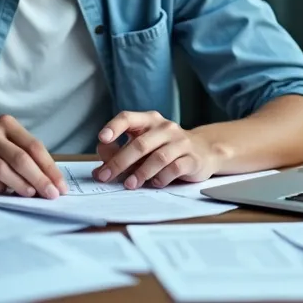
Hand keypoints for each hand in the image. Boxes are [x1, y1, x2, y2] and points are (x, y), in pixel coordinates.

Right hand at [0, 114, 67, 197]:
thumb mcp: (3, 140)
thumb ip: (23, 153)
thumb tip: (50, 179)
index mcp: (6, 124)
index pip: (34, 146)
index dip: (50, 168)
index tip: (61, 185)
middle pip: (21, 159)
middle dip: (40, 179)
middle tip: (51, 195)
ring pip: (4, 170)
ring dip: (21, 185)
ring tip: (33, 195)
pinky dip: (0, 189)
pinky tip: (7, 193)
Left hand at [94, 111, 225, 188]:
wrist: (204, 151)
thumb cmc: (165, 149)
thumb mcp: (141, 148)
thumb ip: (119, 154)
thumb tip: (98, 169)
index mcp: (149, 121)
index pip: (128, 118)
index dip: (114, 127)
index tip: (102, 139)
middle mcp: (165, 128)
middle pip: (140, 144)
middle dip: (120, 162)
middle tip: (105, 176)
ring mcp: (181, 142)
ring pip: (158, 157)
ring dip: (141, 173)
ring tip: (129, 185)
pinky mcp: (192, 159)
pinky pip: (175, 168)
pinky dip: (162, 178)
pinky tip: (155, 184)